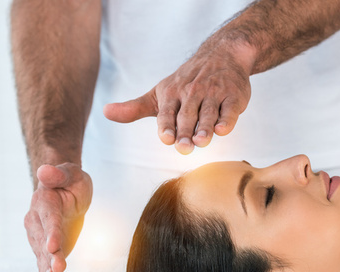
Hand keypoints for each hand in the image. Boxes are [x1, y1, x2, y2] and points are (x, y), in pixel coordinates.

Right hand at [24, 163, 92, 271]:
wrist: (65, 191)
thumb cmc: (70, 181)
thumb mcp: (71, 173)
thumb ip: (59, 174)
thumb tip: (44, 171)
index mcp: (44, 202)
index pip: (48, 219)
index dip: (51, 232)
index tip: (53, 246)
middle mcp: (36, 220)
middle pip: (44, 240)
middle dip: (50, 256)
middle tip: (58, 269)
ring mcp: (39, 235)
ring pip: (42, 253)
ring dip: (47, 267)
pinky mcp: (46, 246)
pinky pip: (44, 260)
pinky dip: (46, 271)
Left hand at [103, 43, 252, 154]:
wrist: (222, 55)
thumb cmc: (186, 82)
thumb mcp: (159, 93)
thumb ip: (135, 108)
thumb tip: (105, 112)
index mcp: (172, 94)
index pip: (167, 113)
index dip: (166, 126)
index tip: (165, 138)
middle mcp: (192, 93)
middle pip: (187, 116)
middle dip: (186, 132)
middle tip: (184, 147)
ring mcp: (214, 94)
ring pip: (208, 114)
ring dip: (205, 128)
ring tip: (202, 142)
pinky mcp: (234, 97)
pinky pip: (230, 110)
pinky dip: (227, 119)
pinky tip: (223, 129)